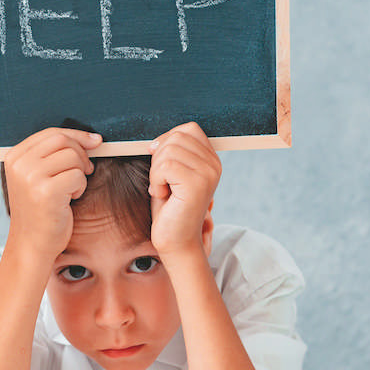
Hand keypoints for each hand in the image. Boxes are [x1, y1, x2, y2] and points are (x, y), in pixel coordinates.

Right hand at [3, 127, 102, 260]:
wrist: (32, 244)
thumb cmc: (41, 210)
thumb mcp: (38, 177)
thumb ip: (54, 155)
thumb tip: (93, 139)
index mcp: (14, 156)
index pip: (52, 133)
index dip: (77, 136)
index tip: (95, 142)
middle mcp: (19, 164)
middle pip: (63, 141)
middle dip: (81, 154)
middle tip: (85, 170)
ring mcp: (30, 177)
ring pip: (73, 157)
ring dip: (80, 173)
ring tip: (71, 189)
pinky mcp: (46, 192)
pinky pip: (77, 176)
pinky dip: (80, 187)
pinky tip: (69, 199)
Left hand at [148, 122, 219, 258]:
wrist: (176, 241)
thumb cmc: (170, 209)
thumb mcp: (172, 174)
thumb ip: (172, 152)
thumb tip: (156, 141)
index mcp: (212, 160)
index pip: (188, 129)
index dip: (167, 140)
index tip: (160, 164)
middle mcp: (214, 165)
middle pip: (176, 137)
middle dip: (159, 158)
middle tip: (161, 181)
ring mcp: (208, 174)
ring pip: (168, 150)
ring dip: (156, 172)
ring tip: (163, 190)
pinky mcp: (197, 184)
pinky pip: (165, 165)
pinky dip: (156, 181)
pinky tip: (163, 195)